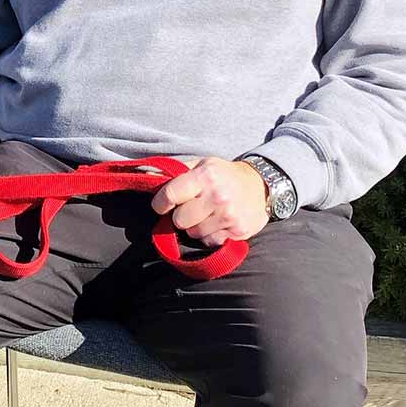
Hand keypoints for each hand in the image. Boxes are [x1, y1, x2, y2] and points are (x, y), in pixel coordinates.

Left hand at [150, 157, 268, 247]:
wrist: (261, 186)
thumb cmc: (224, 175)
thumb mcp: (202, 164)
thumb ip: (175, 170)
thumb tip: (144, 173)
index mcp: (205, 176)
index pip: (169, 195)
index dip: (160, 203)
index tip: (162, 205)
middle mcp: (217, 196)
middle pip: (179, 220)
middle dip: (181, 216)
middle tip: (191, 208)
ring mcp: (228, 216)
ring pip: (193, 234)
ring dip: (196, 227)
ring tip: (206, 215)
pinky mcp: (238, 231)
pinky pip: (210, 242)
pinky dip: (211, 236)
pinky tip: (218, 223)